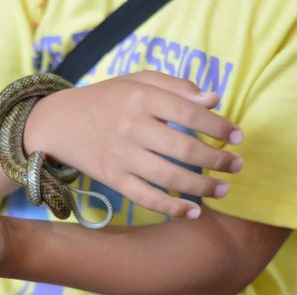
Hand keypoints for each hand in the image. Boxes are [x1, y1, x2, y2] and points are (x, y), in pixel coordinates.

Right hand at [24, 70, 243, 218]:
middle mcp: (132, 126)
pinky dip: (170, 208)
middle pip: (184, 149)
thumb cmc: (104, 99)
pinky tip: (192, 212)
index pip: (191, 113)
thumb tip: (213, 100)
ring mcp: (121, 156)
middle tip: (237, 166)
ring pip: (169, 176)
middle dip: (218, 160)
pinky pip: (145, 197)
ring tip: (223, 190)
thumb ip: (175, 86)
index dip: (220, 127)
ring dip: (202, 186)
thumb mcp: (136, 80)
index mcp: (141, 97)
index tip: (238, 137)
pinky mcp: (112, 178)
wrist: (58, 122)